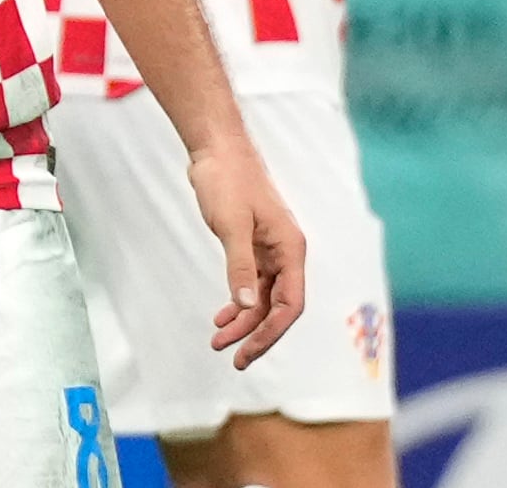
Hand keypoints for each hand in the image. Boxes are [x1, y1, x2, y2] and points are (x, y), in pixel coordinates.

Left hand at [188, 138, 306, 367]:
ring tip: (218, 340)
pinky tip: (222, 316)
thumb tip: (246, 307)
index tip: (247, 351)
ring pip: (262, 297)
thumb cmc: (228, 180)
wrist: (216, 149)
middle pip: (278, 306)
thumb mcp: (231, 226)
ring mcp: (268, 250)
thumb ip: (240, 267)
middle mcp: (285, 253)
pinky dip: (238, 301)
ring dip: (243, 320)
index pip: (290, 304)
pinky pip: (251, 283)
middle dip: (255, 333)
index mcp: (290, 249)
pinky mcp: (251, 245)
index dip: (271, 332)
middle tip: (231, 357)